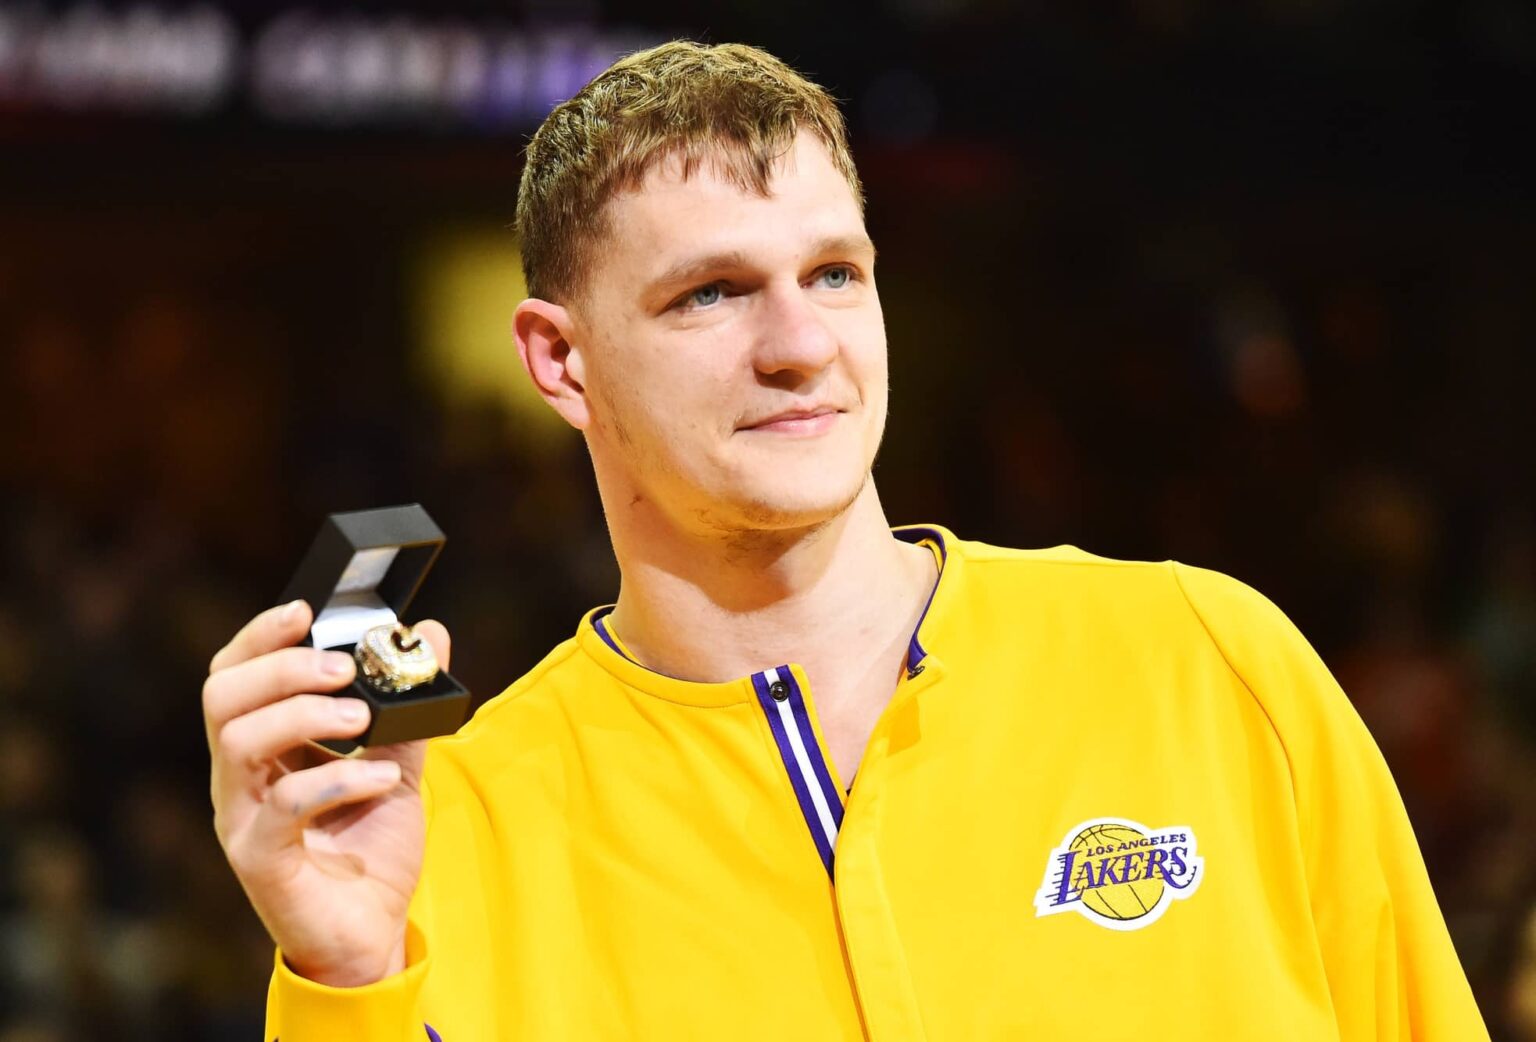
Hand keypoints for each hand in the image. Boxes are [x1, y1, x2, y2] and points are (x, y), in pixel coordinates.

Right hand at [204, 599, 449, 986]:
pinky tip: (382, 777)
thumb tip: (432, 632)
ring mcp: (242, 817)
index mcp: (262, 746)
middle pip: (223, 697)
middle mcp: (239, 777)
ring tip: (363, 715)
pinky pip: (284, 805)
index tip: (306, 610)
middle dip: (282, 668)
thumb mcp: (398, 761)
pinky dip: (337, 778)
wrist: (373, 931)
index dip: (261, 636)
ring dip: (305, 714)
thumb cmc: (369, 846)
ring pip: (239, 741)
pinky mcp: (260, 858)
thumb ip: (408, 702)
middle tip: (343, 666)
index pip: (235, 674)